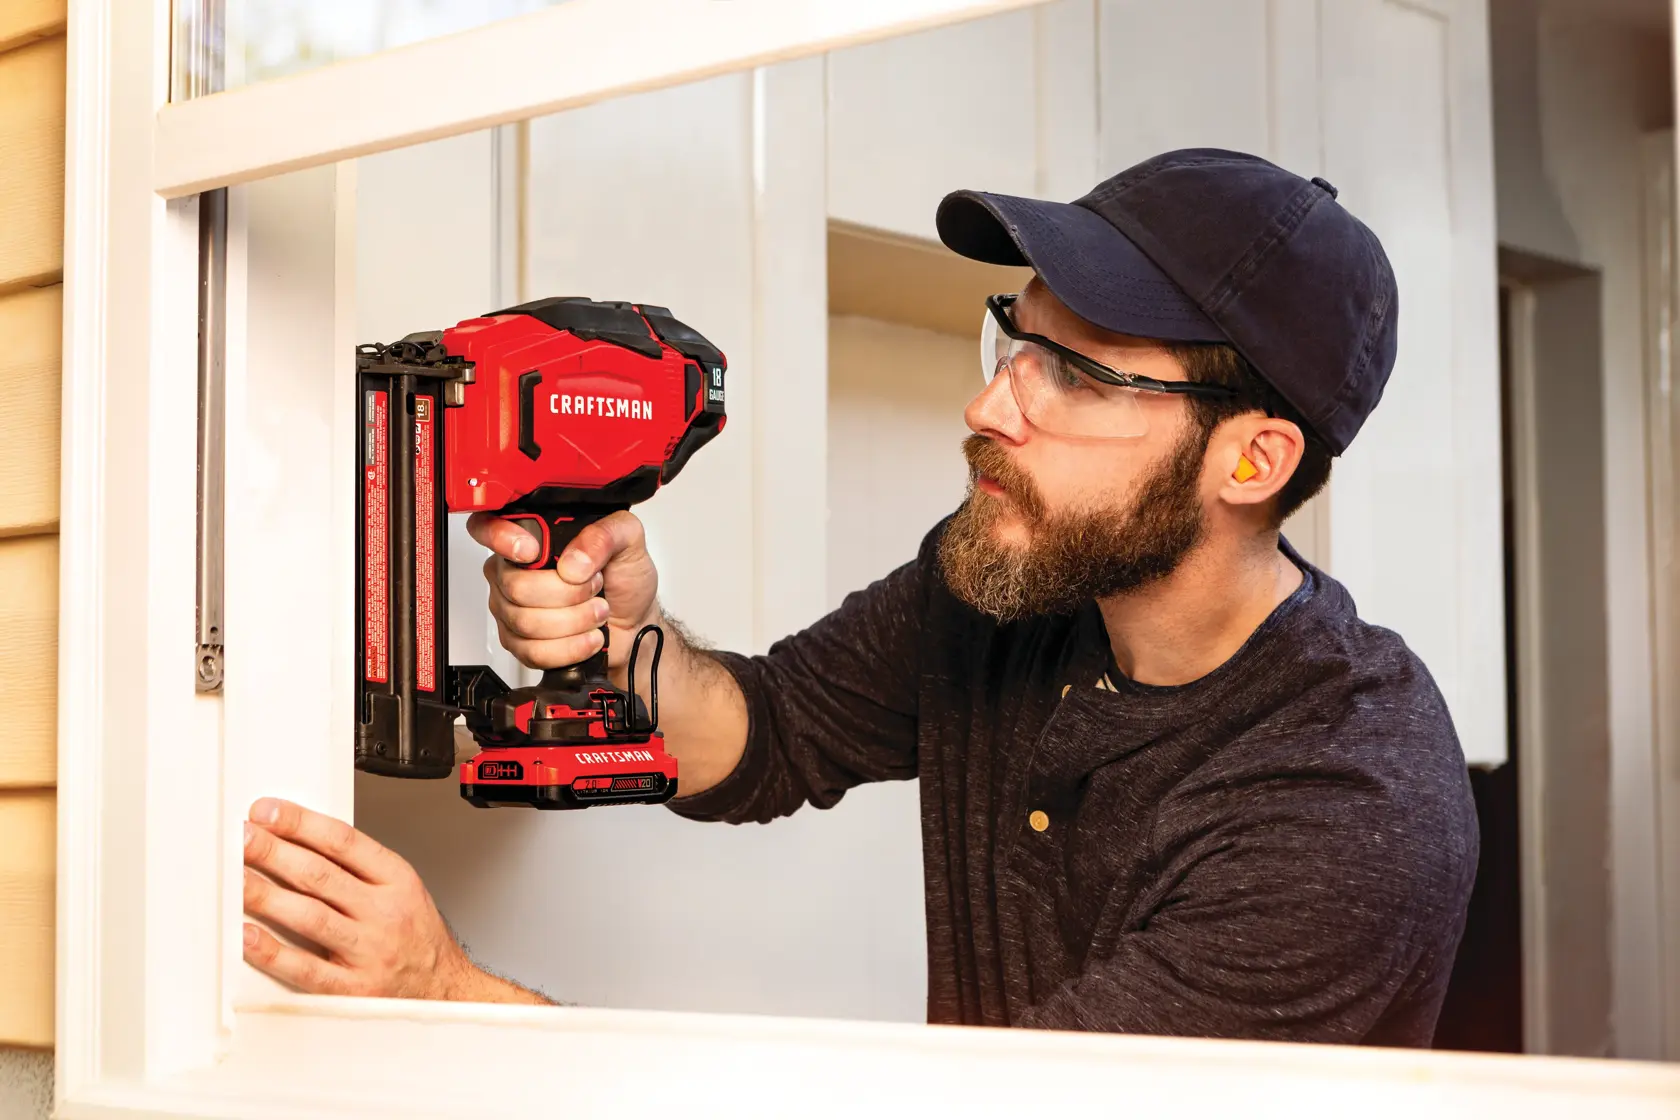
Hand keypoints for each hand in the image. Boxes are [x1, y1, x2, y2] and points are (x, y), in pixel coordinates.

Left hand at [241, 798, 541, 1002]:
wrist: (444, 992)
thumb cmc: (418, 940)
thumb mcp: (404, 889)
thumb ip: (358, 868)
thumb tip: (299, 843)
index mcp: (397, 882)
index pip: (344, 842)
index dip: (302, 824)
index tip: (269, 813)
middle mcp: (384, 914)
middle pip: (320, 875)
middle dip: (275, 852)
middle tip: (243, 838)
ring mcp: (367, 952)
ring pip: (309, 916)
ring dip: (265, 894)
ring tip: (235, 877)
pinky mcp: (350, 990)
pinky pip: (304, 968)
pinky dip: (271, 951)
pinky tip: (247, 935)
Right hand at [467, 509, 660, 672]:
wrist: (635, 622)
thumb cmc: (626, 579)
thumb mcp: (628, 540)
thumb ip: (605, 534)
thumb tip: (573, 560)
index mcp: (532, 536)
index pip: (487, 527)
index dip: (501, 538)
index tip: (533, 552)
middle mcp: (514, 571)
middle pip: (516, 587)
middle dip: (568, 593)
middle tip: (594, 587)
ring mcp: (512, 609)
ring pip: (526, 622)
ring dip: (575, 621)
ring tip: (597, 611)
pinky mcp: (521, 644)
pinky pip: (533, 651)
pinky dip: (571, 647)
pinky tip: (588, 636)